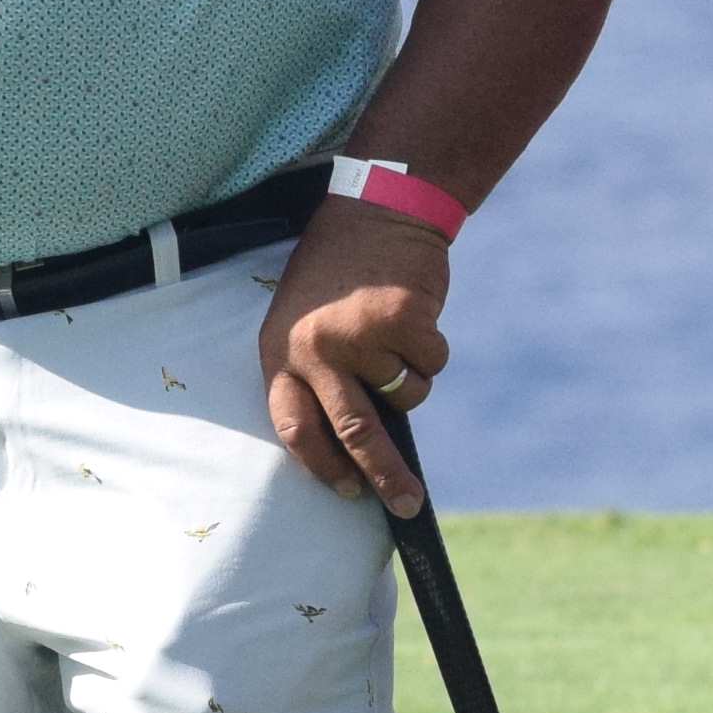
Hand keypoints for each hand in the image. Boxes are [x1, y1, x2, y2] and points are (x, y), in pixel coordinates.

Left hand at [259, 202, 449, 510]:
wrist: (376, 209)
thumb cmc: (340, 275)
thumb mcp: (305, 322)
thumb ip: (320, 377)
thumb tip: (360, 449)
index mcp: (280, 352)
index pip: (294, 427)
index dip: (321, 464)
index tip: (347, 491)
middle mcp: (314, 348)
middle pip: (353, 432)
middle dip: (385, 475)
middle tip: (406, 504)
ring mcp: (358, 335)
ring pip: (405, 396)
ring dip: (412, 378)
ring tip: (397, 334)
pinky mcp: (402, 321)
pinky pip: (432, 365)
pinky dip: (433, 349)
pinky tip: (415, 313)